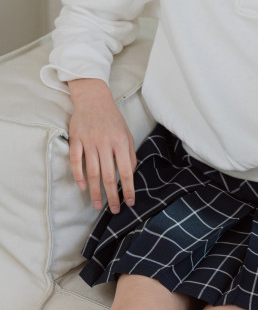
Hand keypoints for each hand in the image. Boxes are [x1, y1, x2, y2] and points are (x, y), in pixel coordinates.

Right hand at [68, 78, 136, 212]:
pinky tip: (82, 187)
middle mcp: (105, 143)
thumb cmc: (112, 119)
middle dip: (112, 195)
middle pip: (109, 175)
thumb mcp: (127, 134)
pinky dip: (78, 176)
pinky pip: (76, 161)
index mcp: (121, 142)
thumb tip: (130, 173)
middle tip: (113, 210)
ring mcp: (89, 141)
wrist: (94, 99)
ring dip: (95, 191)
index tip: (130, 202)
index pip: (127, 170)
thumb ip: (130, 153)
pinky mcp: (75, 139)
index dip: (129, 189)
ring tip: (98, 205)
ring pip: (92, 172)